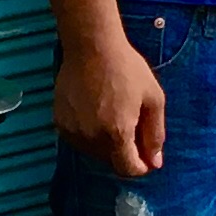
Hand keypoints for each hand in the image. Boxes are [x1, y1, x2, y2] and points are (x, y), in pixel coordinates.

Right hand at [55, 31, 166, 179]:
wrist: (91, 46)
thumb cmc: (126, 69)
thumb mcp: (153, 99)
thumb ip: (155, 135)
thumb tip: (154, 163)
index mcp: (117, 134)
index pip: (127, 169)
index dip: (139, 166)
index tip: (145, 156)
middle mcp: (91, 138)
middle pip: (111, 161)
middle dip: (124, 151)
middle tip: (131, 123)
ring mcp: (73, 130)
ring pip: (94, 152)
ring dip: (106, 142)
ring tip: (112, 113)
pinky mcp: (60, 122)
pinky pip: (78, 139)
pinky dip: (89, 133)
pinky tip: (95, 110)